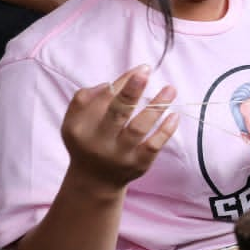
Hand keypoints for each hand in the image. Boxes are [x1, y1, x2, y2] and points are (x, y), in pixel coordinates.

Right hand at [61, 65, 177, 187]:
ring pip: (139, 128)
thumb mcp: (75, 121)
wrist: (94, 180)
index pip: (103, 99)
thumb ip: (86, 98)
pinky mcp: (138, 165)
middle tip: (146, 72)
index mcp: (81, 127)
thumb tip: (113, 83)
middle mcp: (99, 142)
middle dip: (130, 92)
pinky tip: (174, 115)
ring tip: (170, 89)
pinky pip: (154, 146)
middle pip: (116, 113)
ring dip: (155, 107)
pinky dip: (165, 130)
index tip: (142, 68)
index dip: (123, 82)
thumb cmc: (88, 140)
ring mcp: (120, 155)